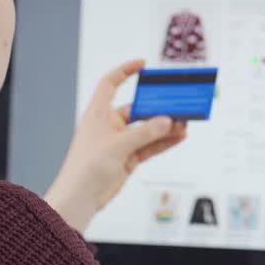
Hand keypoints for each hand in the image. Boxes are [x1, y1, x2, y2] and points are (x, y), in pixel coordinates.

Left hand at [44, 59, 187, 232]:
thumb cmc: (84, 169)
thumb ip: (143, 133)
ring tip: (183, 121)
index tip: (142, 65)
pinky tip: (179, 136)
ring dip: (165, 126)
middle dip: (157, 106)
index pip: (109, 84)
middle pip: (137, 108)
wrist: (80, 199)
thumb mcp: (116, 146)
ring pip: (147, 129)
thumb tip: (166, 121)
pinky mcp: (128, 158)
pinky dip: (164, 141)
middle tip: (176, 101)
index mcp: (98, 114)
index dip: (124, 72)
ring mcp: (120, 142)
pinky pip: (150, 146)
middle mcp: (109, 125)